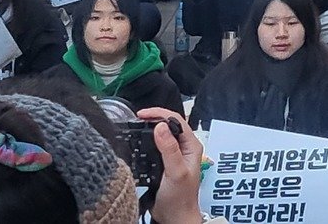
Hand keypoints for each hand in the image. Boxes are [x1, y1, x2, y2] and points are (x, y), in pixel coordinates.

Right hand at [137, 108, 203, 223]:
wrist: (175, 217)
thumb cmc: (180, 198)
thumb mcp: (175, 172)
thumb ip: (169, 149)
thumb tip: (160, 126)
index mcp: (191, 145)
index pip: (177, 120)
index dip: (160, 114)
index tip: (142, 114)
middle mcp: (184, 147)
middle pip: (169, 124)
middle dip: (154, 118)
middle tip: (137, 118)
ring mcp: (175, 154)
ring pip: (163, 134)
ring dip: (150, 128)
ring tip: (136, 126)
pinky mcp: (165, 162)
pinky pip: (156, 146)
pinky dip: (147, 140)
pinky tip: (139, 141)